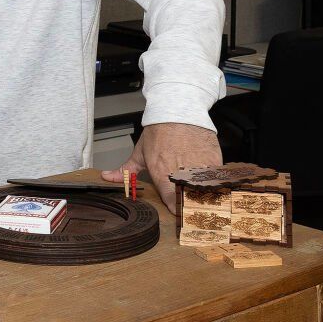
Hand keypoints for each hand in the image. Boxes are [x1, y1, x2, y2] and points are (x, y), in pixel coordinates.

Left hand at [102, 122, 221, 212]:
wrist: (178, 110)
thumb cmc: (159, 131)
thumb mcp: (140, 152)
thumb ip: (126, 170)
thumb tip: (107, 177)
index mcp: (162, 173)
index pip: (171, 201)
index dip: (175, 209)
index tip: (177, 211)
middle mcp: (181, 172)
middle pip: (190, 199)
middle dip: (190, 205)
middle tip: (190, 205)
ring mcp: (199, 166)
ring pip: (205, 190)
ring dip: (203, 194)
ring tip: (200, 193)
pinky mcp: (214, 160)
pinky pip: (216, 178)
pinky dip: (213, 181)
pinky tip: (209, 180)